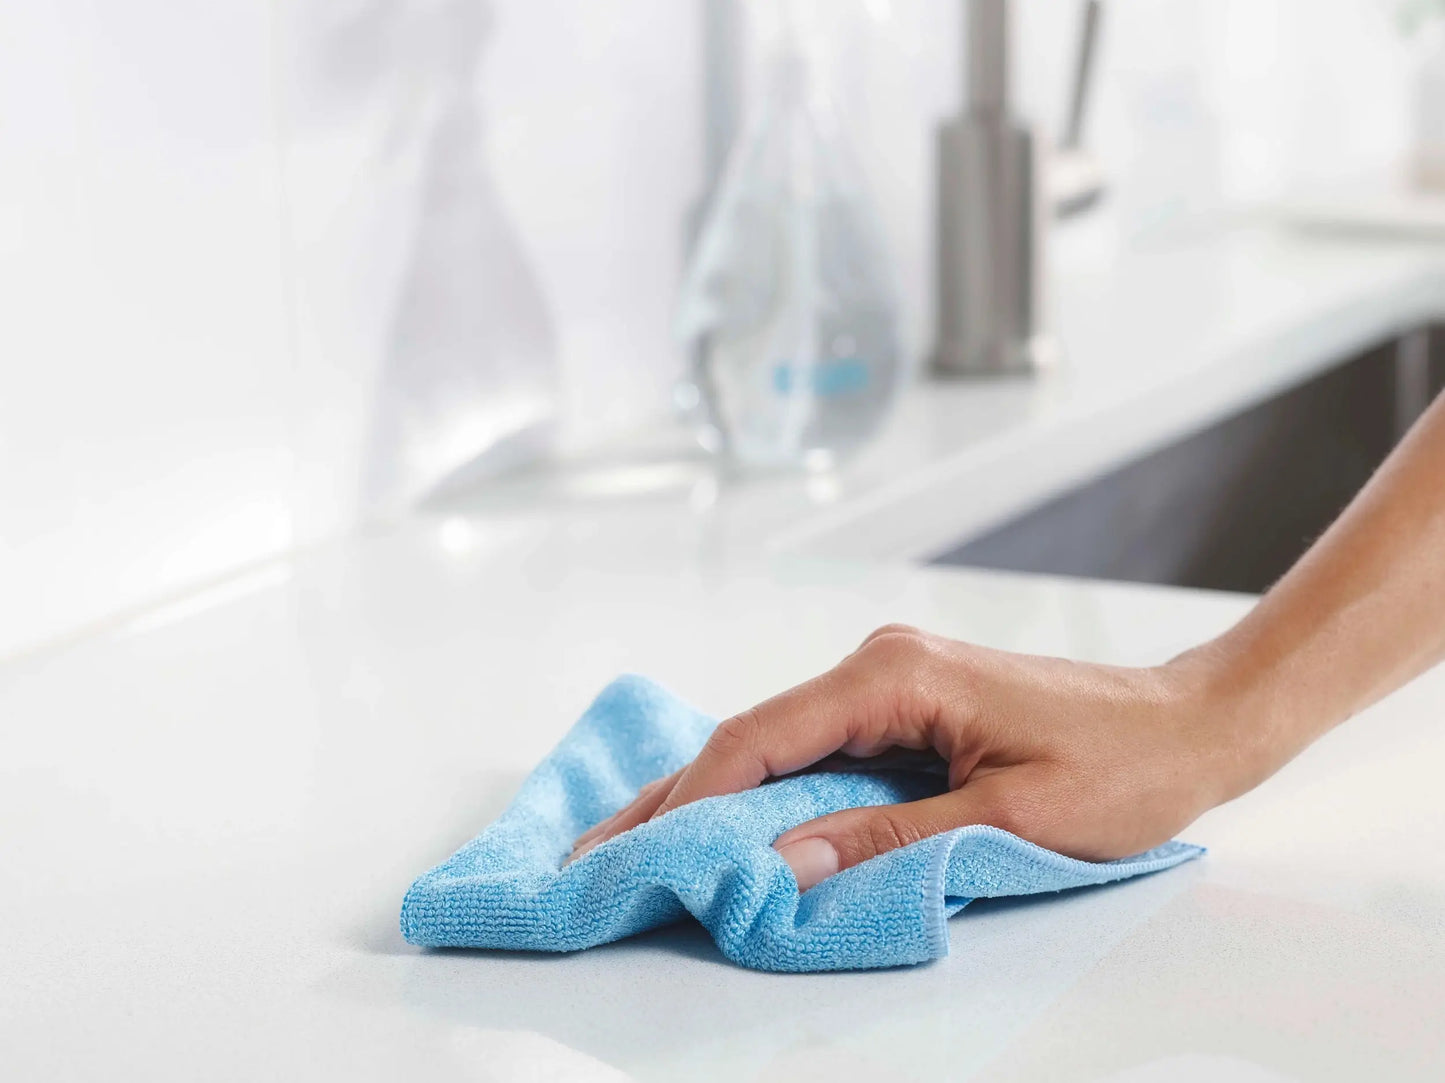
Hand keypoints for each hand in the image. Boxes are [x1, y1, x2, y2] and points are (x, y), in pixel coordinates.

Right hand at [570, 625, 1258, 889]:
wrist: (1190, 724)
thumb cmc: (1120, 766)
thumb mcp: (1004, 817)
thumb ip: (889, 840)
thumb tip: (783, 865)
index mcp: (893, 677)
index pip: (760, 739)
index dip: (691, 800)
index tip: (637, 853)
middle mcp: (877, 666)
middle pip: (749, 736)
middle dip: (673, 797)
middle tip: (595, 852)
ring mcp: (887, 684)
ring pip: (774, 744)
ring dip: (709, 796)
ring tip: (640, 846)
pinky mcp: (902, 708)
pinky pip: (812, 750)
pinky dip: (761, 789)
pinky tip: (721, 821)